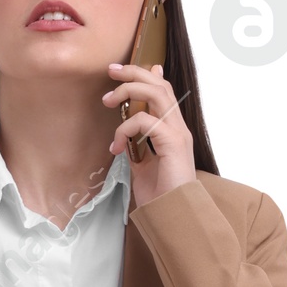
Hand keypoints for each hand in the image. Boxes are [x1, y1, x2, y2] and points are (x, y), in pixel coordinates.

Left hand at [101, 62, 194, 208]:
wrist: (173, 215)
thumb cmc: (159, 196)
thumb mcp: (142, 167)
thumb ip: (136, 148)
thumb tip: (123, 138)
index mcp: (172, 131)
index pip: (163, 91)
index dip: (145, 75)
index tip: (121, 72)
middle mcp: (178, 127)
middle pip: (159, 84)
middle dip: (134, 73)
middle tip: (111, 71)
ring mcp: (177, 133)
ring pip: (156, 93)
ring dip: (129, 90)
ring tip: (108, 100)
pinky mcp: (173, 142)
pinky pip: (145, 122)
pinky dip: (125, 129)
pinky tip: (116, 146)